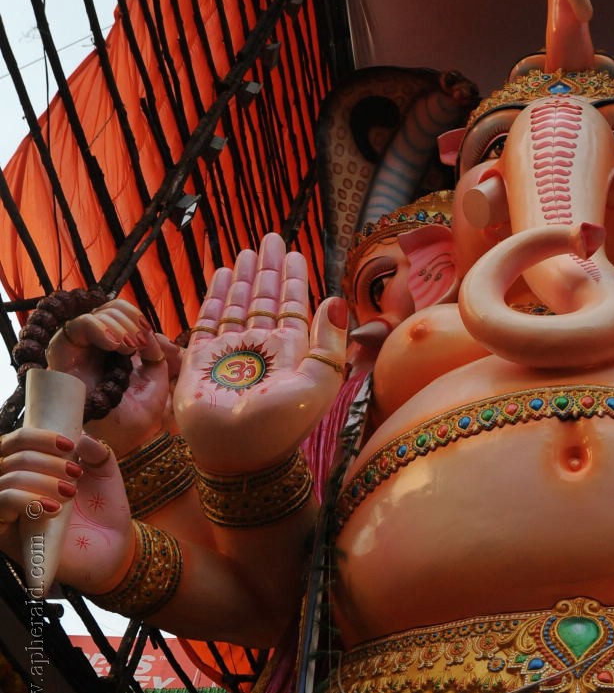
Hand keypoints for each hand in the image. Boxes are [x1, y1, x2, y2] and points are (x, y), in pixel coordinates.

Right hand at [0, 431, 132, 593]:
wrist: (112, 549)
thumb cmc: (102, 511)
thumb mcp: (104, 475)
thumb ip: (98, 452)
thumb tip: (82, 437)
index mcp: (30, 466)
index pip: (14, 441)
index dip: (38, 438)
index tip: (69, 446)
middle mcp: (11, 484)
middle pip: (7, 454)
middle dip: (44, 459)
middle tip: (75, 473)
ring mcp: (5, 509)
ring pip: (6, 478)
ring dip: (40, 480)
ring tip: (69, 492)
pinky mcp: (4, 532)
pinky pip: (3, 502)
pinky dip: (27, 500)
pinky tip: (53, 507)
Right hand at [47, 298, 173, 457]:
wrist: (120, 440)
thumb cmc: (136, 416)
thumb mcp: (157, 379)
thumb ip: (157, 352)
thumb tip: (153, 333)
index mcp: (114, 347)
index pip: (119, 311)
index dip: (136, 318)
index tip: (148, 341)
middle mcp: (93, 345)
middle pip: (107, 308)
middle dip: (129, 322)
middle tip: (137, 346)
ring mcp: (77, 349)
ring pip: (93, 314)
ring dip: (117, 326)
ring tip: (127, 349)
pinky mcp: (62, 355)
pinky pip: (77, 326)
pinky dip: (99, 328)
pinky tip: (114, 345)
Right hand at [173, 235, 349, 474]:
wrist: (235, 454)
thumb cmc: (280, 425)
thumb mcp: (317, 384)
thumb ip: (328, 343)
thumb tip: (335, 299)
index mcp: (291, 355)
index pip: (293, 308)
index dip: (294, 280)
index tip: (295, 252)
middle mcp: (261, 351)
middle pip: (266, 300)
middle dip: (269, 270)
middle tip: (271, 238)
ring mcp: (230, 354)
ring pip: (238, 306)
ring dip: (243, 278)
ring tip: (247, 250)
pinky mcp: (200, 360)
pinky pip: (208, 320)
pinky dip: (215, 297)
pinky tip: (221, 274)